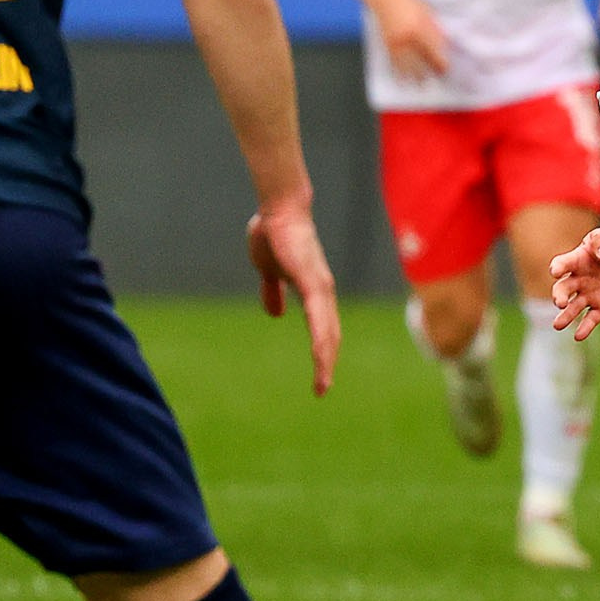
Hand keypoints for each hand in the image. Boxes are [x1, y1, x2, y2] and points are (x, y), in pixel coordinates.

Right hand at [246, 204, 340, 395]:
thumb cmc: (274, 236)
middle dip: (326, 363)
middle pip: (330, 335)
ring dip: (325, 358)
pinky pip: (318, 316)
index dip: (322, 352)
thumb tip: (274, 313)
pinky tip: (320, 354)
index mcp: (314, 293)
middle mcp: (323, 292)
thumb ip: (273, 292)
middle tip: (321, 389)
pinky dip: (320, 337)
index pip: (323, 329)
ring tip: (322, 383)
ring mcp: (320, 287)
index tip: (319, 376)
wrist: (277, 210)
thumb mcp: (269, 271)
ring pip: (328, 331)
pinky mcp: (312, 281)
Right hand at [373, 0, 448, 80]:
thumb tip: (446, 46)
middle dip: (430, 72)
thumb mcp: (426, 13)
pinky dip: (399, 73)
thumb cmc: (409, 3)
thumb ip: (435, 29)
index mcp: (421, 28)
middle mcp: (408, 37)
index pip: (434, 51)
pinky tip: (403, 80)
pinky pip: (394, 63)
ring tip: (421, 84)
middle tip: (437, 79)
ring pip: (407, 65)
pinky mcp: (387, 45)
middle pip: (421, 61)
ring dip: (415, 76)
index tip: (446, 70)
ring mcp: (396, 42)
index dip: (440, 63)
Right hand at [550, 224, 599, 340]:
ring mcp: (588, 295)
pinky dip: (584, 328)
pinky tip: (579, 336)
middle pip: (563, 289)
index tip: (556, 271)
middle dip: (559, 295)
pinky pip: (590, 319)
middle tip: (560, 302)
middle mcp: (578, 280)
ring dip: (565, 316)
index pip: (563, 263)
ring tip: (558, 325)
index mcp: (578, 260)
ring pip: (573, 308)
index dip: (558, 267)